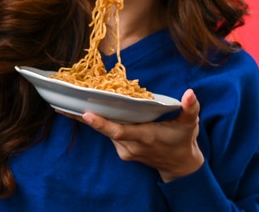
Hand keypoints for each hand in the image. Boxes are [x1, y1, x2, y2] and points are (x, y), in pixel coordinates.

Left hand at [79, 89, 204, 181]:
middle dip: (87, 117)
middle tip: (68, 102)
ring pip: (105, 132)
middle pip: (105, 131)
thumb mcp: (190, 124)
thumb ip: (190, 108)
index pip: (119, 131)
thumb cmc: (183, 141)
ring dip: (93, 118)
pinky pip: (109, 135)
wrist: (179, 165)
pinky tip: (92, 110)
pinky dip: (101, 123)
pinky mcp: (122, 151)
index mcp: (145, 137)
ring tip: (78, 100)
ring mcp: (125, 150)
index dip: (102, 124)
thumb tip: (190, 93)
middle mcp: (131, 146)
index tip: (86, 114)